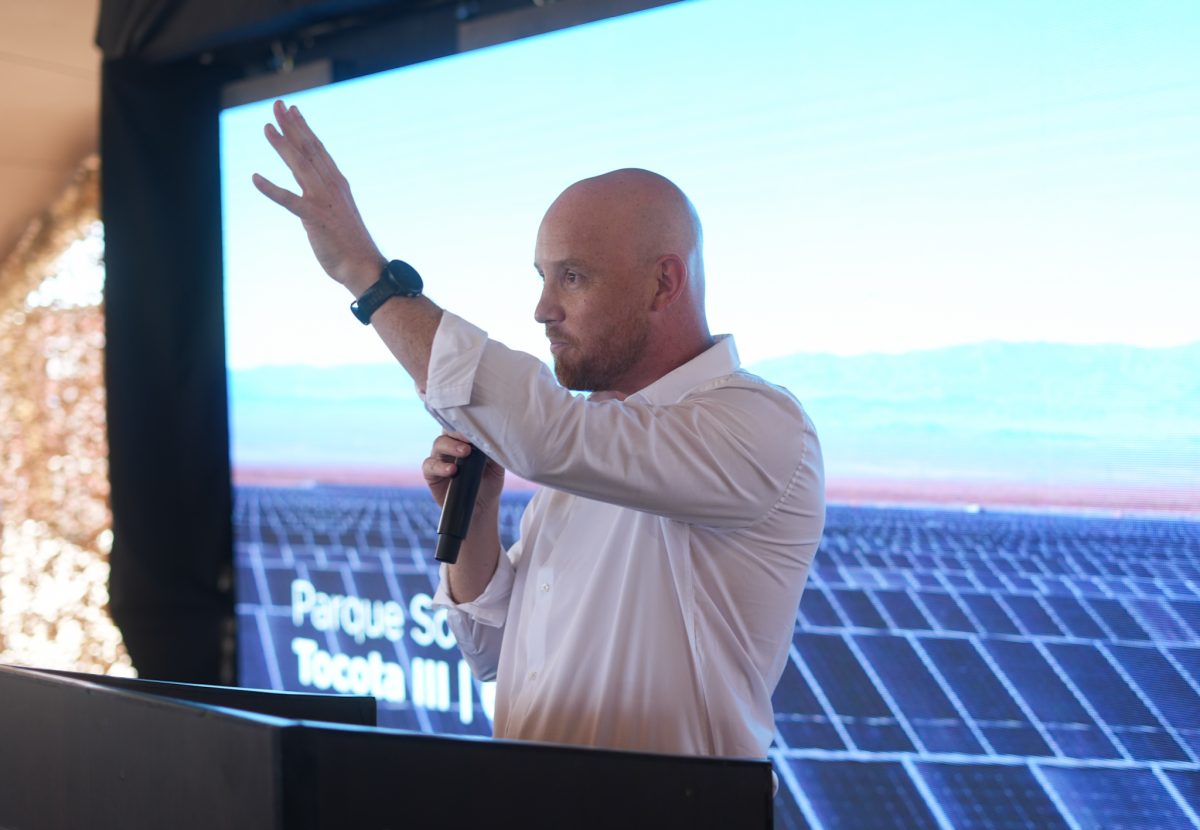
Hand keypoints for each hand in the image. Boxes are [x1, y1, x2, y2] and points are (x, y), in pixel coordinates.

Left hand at [252, 99, 383, 291]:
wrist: (364, 267)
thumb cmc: (351, 245)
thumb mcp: (339, 215)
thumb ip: (326, 201)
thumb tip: (315, 199)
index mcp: (338, 184)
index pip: (318, 150)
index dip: (303, 128)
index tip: (292, 111)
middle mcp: (331, 186)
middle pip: (308, 149)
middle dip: (291, 126)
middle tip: (277, 105)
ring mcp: (323, 200)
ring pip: (299, 166)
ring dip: (282, 145)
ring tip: (266, 128)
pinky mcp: (313, 217)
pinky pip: (288, 200)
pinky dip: (271, 189)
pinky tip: (255, 178)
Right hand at [422, 432, 505, 508]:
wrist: (482, 506)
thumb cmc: (489, 481)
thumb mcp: (496, 466)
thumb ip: (494, 451)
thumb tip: (495, 437)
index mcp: (465, 440)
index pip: (461, 424)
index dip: (466, 423)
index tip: (477, 425)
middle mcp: (450, 445)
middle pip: (448, 431)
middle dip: (458, 434)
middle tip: (470, 440)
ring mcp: (439, 458)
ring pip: (438, 444)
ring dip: (450, 447)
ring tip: (464, 453)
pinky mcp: (431, 474)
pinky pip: (430, 465)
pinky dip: (440, 466)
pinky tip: (452, 470)